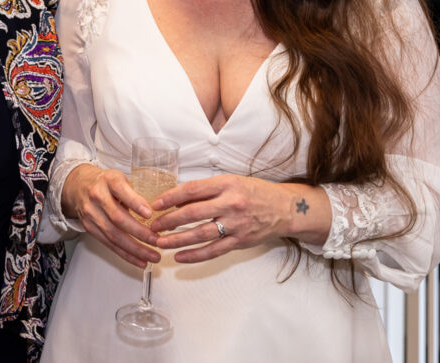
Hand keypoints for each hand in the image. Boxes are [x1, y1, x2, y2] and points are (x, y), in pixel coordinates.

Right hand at [62, 164, 162, 268]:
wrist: (78, 186)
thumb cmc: (104, 183)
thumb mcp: (120, 179)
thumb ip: (136, 194)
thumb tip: (161, 214)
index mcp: (108, 180)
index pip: (120, 190)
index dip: (135, 202)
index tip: (149, 213)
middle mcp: (97, 196)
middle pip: (118, 218)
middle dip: (140, 233)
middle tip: (157, 241)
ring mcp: (91, 213)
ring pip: (113, 235)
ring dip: (135, 249)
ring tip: (152, 256)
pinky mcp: (89, 228)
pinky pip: (109, 244)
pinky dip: (125, 254)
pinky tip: (139, 260)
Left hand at [150, 175, 327, 262]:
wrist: (286, 209)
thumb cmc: (255, 192)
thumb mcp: (231, 182)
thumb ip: (206, 190)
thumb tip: (176, 199)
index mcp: (226, 184)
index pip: (192, 190)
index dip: (170, 197)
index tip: (155, 203)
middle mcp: (230, 204)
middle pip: (192, 214)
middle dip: (169, 220)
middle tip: (153, 225)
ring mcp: (236, 225)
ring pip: (200, 234)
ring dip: (177, 240)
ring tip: (160, 242)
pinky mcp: (240, 242)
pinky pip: (213, 251)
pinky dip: (194, 256)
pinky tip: (179, 257)